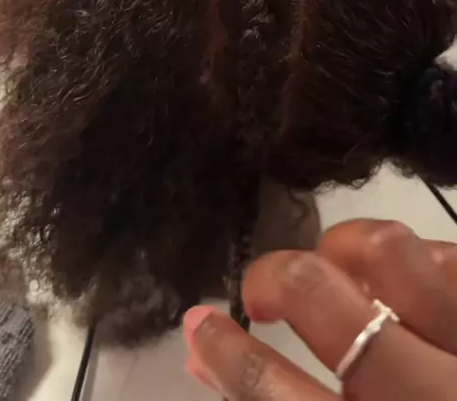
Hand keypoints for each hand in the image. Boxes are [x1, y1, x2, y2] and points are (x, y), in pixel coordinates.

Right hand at [183, 220, 456, 398]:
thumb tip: (205, 352)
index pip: (275, 395)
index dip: (228, 352)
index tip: (203, 323)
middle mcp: (426, 397)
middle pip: (325, 299)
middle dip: (276, 278)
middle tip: (263, 292)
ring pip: (393, 254)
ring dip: (346, 249)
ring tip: (334, 271)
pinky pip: (448, 258)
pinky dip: (413, 258)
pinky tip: (402, 284)